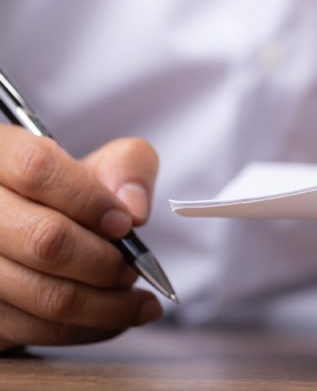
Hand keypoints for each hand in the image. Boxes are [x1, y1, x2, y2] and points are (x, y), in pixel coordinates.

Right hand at [0, 126, 162, 350]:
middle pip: (45, 240)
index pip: (37, 169)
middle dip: (105, 260)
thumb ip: (128, 167)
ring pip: (45, 294)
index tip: (124, 223)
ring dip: (106, 303)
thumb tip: (134, 208)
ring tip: (135, 296)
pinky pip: (40, 330)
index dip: (89, 199)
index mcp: (0, 155)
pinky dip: (91, 328)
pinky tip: (117, 315)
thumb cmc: (72, 194)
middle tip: (134, 267)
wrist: (35, 231)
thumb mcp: (103, 163)